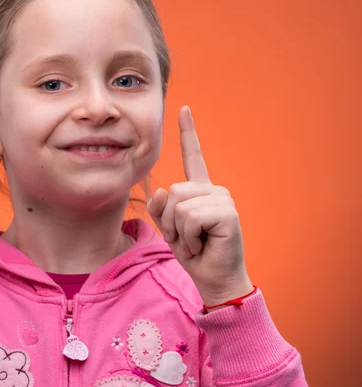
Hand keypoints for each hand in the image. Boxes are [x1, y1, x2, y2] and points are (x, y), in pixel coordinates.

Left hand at [147, 106, 252, 305]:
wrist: (214, 278)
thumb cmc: (193, 253)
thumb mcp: (169, 228)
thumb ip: (160, 208)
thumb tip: (160, 190)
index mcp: (199, 190)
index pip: (192, 157)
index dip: (188, 133)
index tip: (184, 108)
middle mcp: (213, 189)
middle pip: (173, 191)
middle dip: (169, 221)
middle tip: (185, 238)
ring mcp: (222, 199)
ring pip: (179, 204)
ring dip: (179, 231)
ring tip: (194, 242)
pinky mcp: (227, 212)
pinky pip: (190, 217)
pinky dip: (188, 237)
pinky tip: (202, 245)